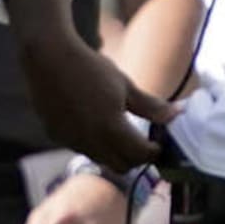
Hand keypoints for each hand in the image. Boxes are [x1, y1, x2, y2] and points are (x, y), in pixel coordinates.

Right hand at [18, 30, 175, 171]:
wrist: (47, 57)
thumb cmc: (89, 67)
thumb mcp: (124, 85)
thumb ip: (150, 106)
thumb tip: (177, 115)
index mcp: (112, 128)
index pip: (140, 155)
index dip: (153, 151)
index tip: (158, 143)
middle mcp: (91, 141)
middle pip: (122, 166)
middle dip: (135, 157)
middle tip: (140, 141)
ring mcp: (71, 140)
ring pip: (100, 159)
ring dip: (113, 152)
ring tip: (116, 130)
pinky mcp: (56, 135)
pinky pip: (80, 148)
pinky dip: (92, 144)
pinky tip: (91, 123)